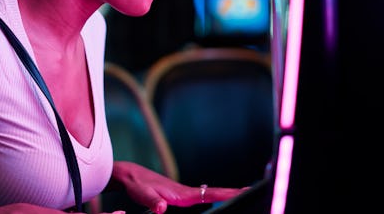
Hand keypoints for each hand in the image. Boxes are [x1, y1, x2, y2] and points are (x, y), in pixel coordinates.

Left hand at [112, 161, 248, 213]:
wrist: (130, 175)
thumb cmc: (137, 185)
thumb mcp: (143, 195)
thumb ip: (154, 201)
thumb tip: (163, 208)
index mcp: (181, 193)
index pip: (209, 194)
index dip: (227, 194)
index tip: (245, 191)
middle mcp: (185, 192)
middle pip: (214, 193)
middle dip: (234, 192)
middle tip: (254, 190)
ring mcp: (183, 193)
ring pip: (209, 194)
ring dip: (226, 194)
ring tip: (244, 193)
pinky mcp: (179, 196)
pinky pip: (202, 196)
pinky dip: (215, 196)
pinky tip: (220, 198)